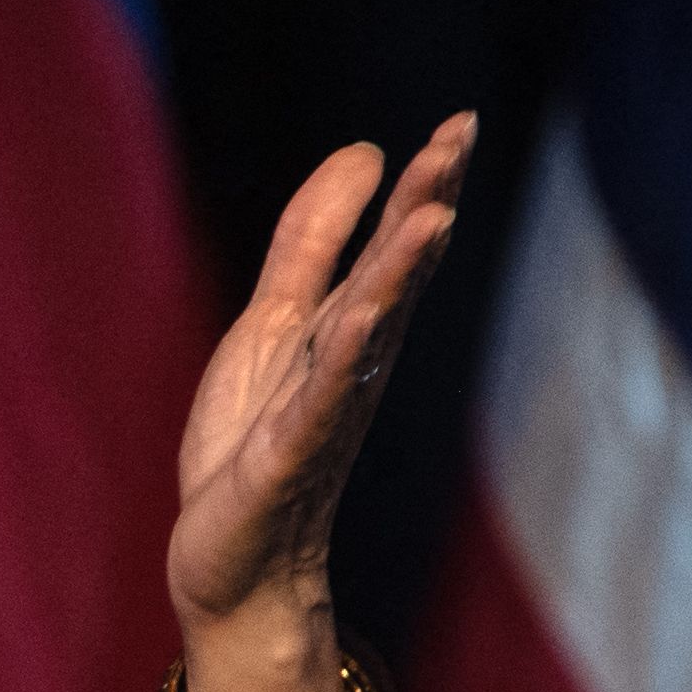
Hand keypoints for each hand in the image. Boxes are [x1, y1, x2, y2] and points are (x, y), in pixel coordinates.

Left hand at [168, 115, 472, 691]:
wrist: (233, 567)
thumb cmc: (255, 447)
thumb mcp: (273, 324)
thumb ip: (312, 243)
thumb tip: (366, 153)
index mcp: (349, 332)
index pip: (393, 247)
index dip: (424, 186)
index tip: (458, 124)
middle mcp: (353, 366)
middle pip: (395, 276)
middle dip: (424, 206)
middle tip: (458, 140)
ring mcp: (325, 411)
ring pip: (367, 330)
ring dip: (397, 274)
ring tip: (429, 215)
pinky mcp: (286, 458)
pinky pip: (319, 400)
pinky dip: (342, 357)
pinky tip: (361, 313)